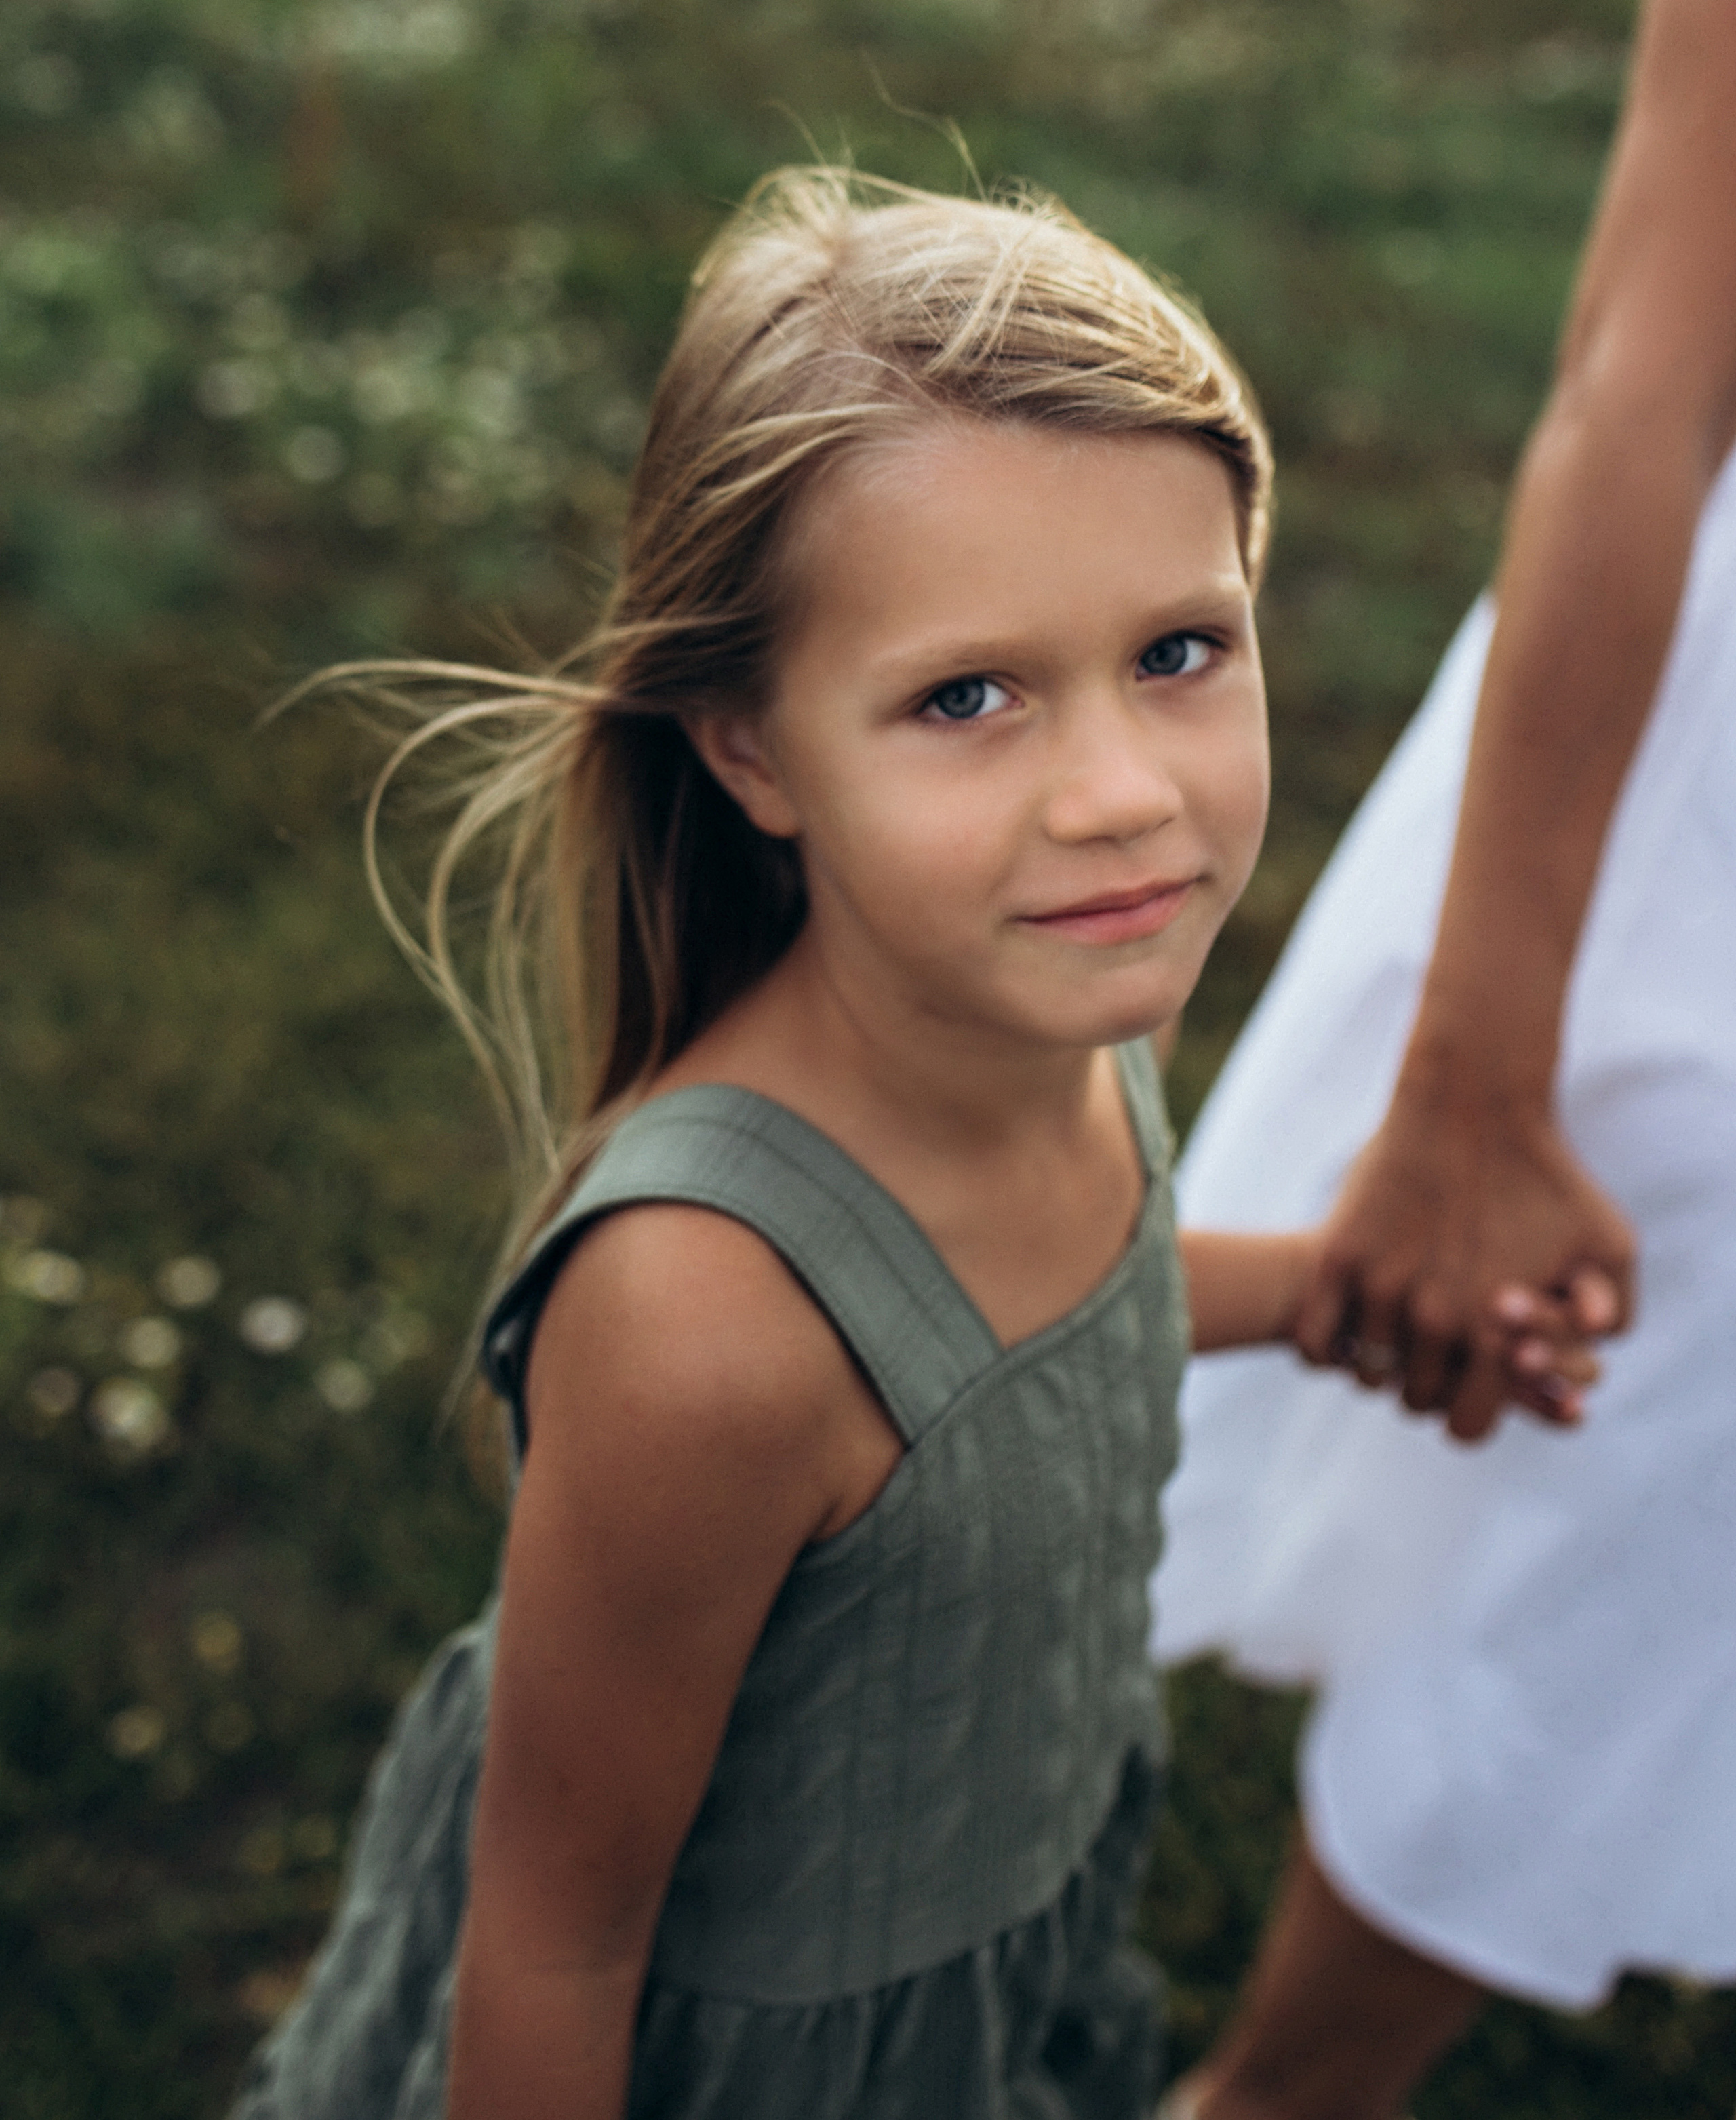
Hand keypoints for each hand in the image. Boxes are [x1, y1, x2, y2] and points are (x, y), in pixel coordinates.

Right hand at [1294, 1081, 1634, 1441]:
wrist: (1474, 1104)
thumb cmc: (1546, 1175)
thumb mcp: (1608, 1245)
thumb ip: (1608, 1315)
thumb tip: (1591, 1378)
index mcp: (1498, 1333)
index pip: (1467, 1426)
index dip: (1467, 1411)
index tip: (1463, 1384)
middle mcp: (1435, 1321)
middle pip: (1411, 1402)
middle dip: (1420, 1383)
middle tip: (1428, 1351)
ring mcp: (1380, 1289)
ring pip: (1362, 1373)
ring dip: (1372, 1363)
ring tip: (1390, 1334)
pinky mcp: (1337, 1257)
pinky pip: (1314, 1342)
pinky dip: (1323, 1349)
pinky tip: (1345, 1327)